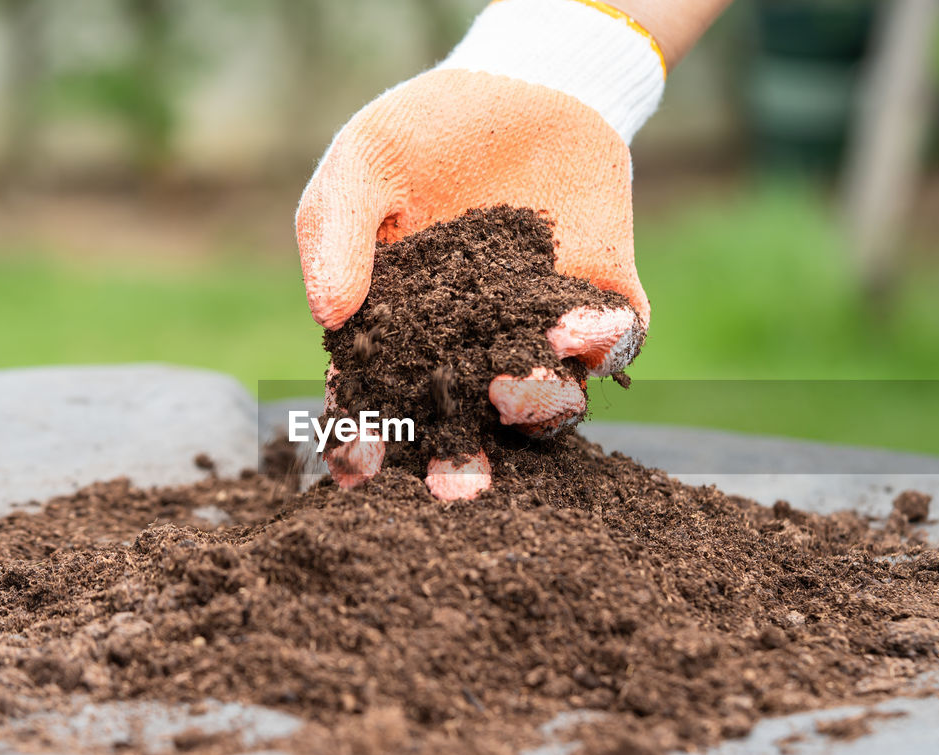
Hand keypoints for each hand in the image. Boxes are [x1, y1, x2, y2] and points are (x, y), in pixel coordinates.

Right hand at [296, 0, 666, 498]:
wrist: (526, 81)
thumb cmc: (427, 130)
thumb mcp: (363, 165)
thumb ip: (337, 234)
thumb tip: (327, 315)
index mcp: (403, 330)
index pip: (379, 396)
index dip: (364, 435)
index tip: (354, 465)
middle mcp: (473, 348)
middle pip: (464, 421)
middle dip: (457, 459)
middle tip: (455, 490)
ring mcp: (541, 332)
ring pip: (544, 396)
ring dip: (534, 403)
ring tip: (517, 393)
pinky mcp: (602, 304)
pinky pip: (611, 340)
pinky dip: (602, 340)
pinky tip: (586, 324)